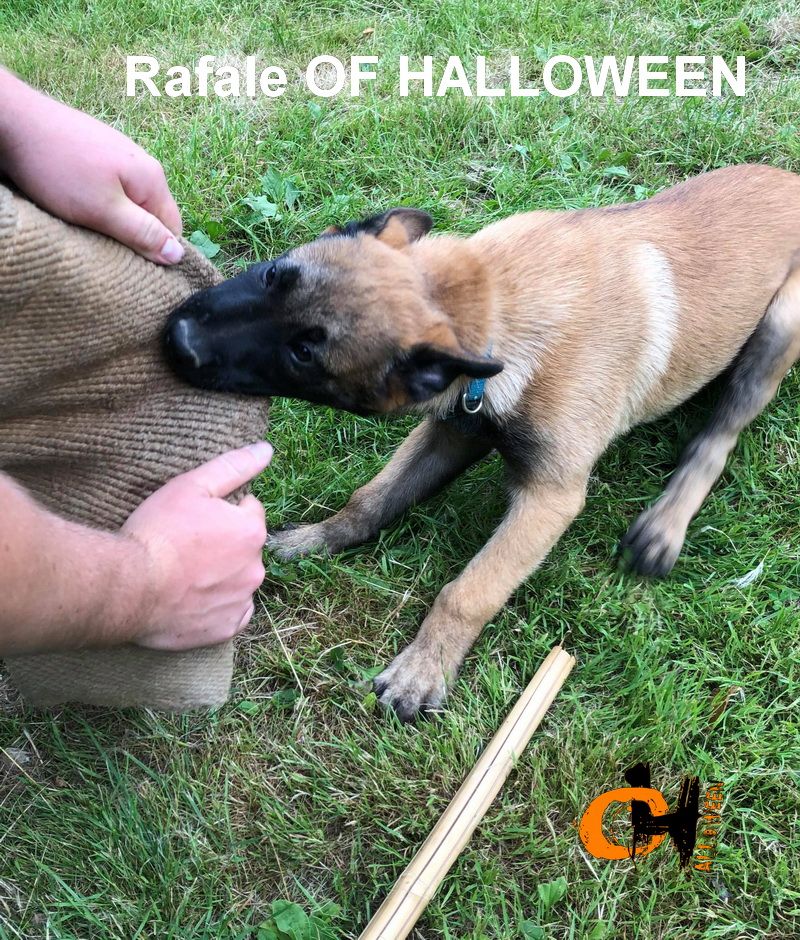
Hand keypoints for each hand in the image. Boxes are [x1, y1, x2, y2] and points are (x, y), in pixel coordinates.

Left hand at [0, 69, 183, 264]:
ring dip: (112, 218)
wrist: (13, 121)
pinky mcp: (97, 150)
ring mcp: (119, 153)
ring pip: (129, 201)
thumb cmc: (57, 168)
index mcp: (152, 178)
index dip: (155, 249)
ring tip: (86, 221)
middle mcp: (142, 163)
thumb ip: (142, 233)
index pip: (173, 228)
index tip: (128, 259)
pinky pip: (110, 186)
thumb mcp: (103, 210)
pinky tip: (76, 200)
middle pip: (151, 214)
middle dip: (132, 233)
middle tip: (103, 242)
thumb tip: (178, 255)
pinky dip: (97, 200)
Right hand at [123, 442, 272, 649]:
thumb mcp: (192, 485)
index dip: (221, 512)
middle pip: (245, 548)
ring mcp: (241, 601)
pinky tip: (193, 600)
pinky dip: (217, 607)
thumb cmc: (158, 532)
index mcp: (252, 530)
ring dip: (222, 577)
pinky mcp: (225, 629)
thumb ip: (233, 467)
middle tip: (187, 547)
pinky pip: (230, 614)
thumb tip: (266, 450)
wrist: (130, 586)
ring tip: (185, 575)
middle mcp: (256, 567)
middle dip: (225, 545)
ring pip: (238, 581)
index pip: (249, 511)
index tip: (195, 519)